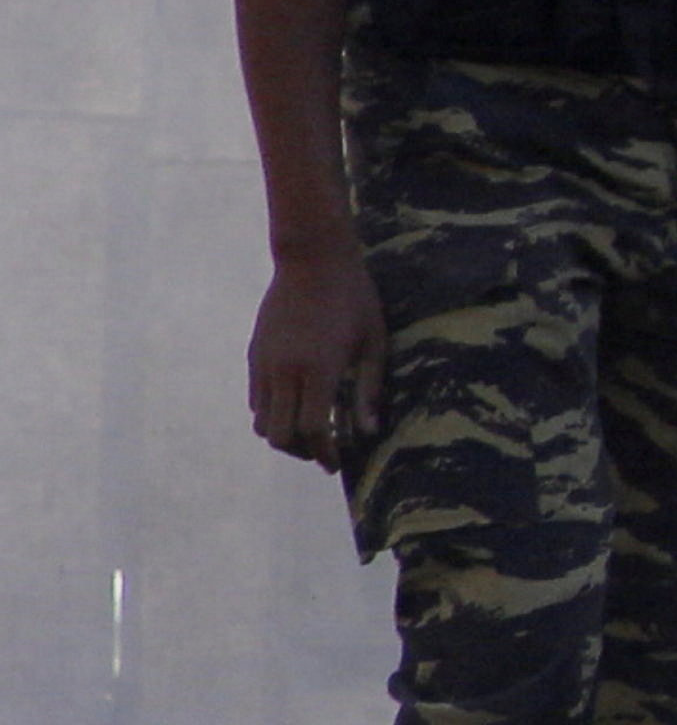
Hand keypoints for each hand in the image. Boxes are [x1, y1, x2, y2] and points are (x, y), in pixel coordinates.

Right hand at [248, 242, 387, 470]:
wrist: (311, 260)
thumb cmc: (353, 299)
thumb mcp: (373, 343)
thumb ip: (369, 389)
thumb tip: (369, 432)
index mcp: (316, 370)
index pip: (311, 430)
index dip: (323, 453)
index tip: (336, 464)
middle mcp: (283, 372)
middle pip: (279, 435)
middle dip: (300, 451)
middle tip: (322, 452)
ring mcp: (263, 364)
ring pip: (260, 421)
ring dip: (282, 435)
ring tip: (309, 433)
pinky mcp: (254, 355)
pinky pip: (255, 399)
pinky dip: (271, 414)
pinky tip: (294, 407)